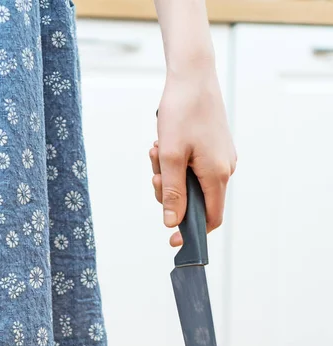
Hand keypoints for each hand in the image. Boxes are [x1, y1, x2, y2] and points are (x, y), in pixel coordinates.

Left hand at [149, 64, 236, 246]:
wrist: (193, 74)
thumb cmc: (182, 112)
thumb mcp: (171, 157)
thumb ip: (171, 193)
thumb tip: (172, 223)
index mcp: (218, 175)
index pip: (210, 219)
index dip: (191, 232)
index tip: (172, 238)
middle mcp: (225, 168)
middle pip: (197, 201)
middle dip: (170, 193)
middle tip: (155, 175)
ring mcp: (221, 157)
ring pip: (192, 183)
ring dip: (169, 175)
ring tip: (158, 151)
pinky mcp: (215, 147)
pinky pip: (194, 167)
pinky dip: (177, 163)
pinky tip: (165, 145)